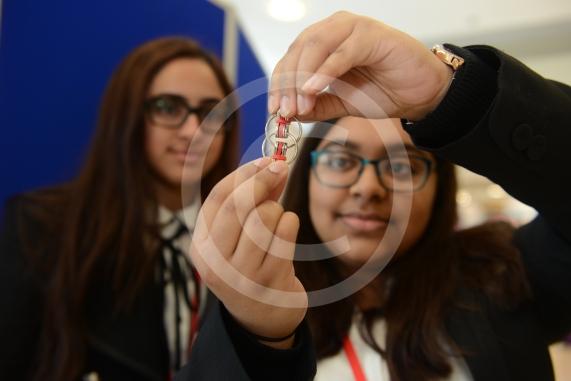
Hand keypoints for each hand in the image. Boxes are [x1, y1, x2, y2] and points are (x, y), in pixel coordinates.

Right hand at [190, 158, 306, 348]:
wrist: (263, 318)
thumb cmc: (250, 266)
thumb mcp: (236, 238)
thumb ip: (249, 203)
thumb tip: (271, 165)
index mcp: (201, 247)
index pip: (217, 199)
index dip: (243, 173)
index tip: (266, 159)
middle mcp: (215, 262)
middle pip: (237, 205)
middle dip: (261, 180)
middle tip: (280, 167)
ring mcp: (242, 274)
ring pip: (263, 217)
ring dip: (277, 209)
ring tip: (276, 220)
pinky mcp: (270, 280)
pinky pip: (285, 232)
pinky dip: (290, 223)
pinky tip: (286, 234)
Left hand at [268, 11, 452, 120]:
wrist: (420, 93)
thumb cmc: (383, 91)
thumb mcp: (340, 103)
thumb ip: (315, 106)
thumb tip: (288, 114)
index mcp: (323, 42)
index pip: (290, 59)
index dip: (279, 85)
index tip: (275, 112)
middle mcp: (334, 28)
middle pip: (297, 52)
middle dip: (287, 84)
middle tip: (285, 112)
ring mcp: (352, 28)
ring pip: (314, 47)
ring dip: (302, 79)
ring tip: (299, 105)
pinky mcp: (371, 34)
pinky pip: (341, 52)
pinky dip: (324, 72)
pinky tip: (313, 90)